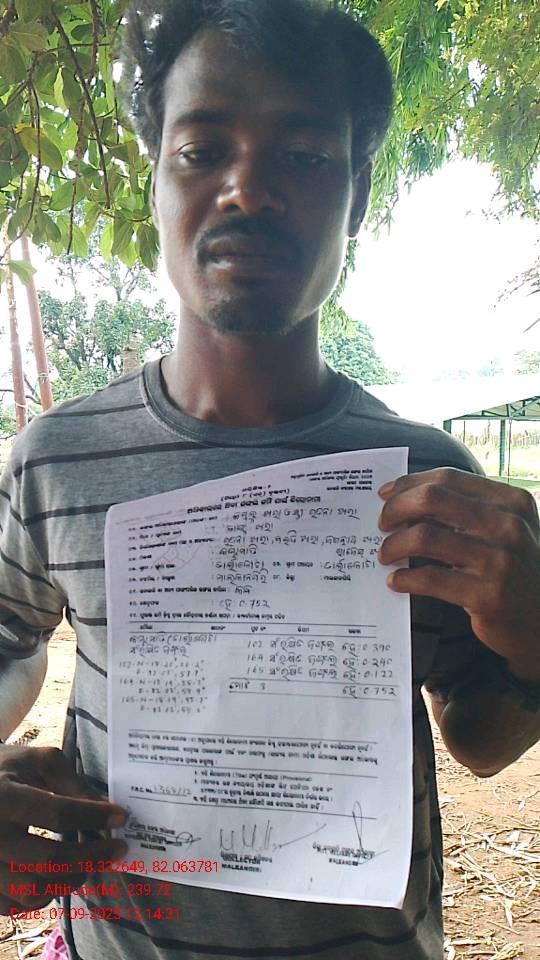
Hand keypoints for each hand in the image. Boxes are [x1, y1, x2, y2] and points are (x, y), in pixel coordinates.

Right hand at [0, 744, 127, 915]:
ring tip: (91, 862)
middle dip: (92, 856)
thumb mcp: (36, 761)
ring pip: (33, 890)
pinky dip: (44, 895)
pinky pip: (17, 905)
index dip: (93, 816)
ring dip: (71, 878)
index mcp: (3, 798)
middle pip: (48, 859)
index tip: (121, 816)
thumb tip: (104, 808)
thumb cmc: (5, 770)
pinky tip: (60, 875)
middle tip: (118, 848)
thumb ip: (70, 781)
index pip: (57, 813)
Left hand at [378, 468, 539, 681]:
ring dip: (394, 544)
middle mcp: (509, 526)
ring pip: (425, 537)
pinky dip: (405, 578)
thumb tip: (407, 501)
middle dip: (396, 509)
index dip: (411, 483)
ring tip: (384, 554)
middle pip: (432, 500)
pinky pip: (430, 578)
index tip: (386, 494)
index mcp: (511, 503)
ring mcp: (500, 561)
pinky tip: (396, 581)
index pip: (449, 479)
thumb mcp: (503, 532)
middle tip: (381, 524)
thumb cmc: (514, 572)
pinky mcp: (488, 595)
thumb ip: (467, 514)